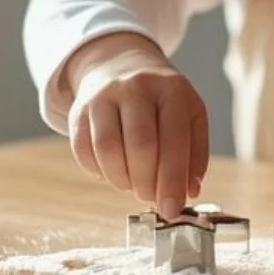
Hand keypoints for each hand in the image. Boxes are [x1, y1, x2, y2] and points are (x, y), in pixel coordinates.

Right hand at [63, 32, 209, 220]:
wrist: (120, 65)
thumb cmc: (161, 99)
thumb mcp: (189, 114)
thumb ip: (195, 152)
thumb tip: (190, 191)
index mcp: (172, 89)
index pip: (174, 140)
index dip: (172, 180)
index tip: (171, 209)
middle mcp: (137, 88)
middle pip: (140, 145)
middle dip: (147, 183)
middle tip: (151, 197)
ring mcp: (104, 96)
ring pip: (108, 149)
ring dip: (122, 180)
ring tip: (133, 184)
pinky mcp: (78, 110)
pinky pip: (84, 151)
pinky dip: (99, 172)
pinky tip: (114, 170)